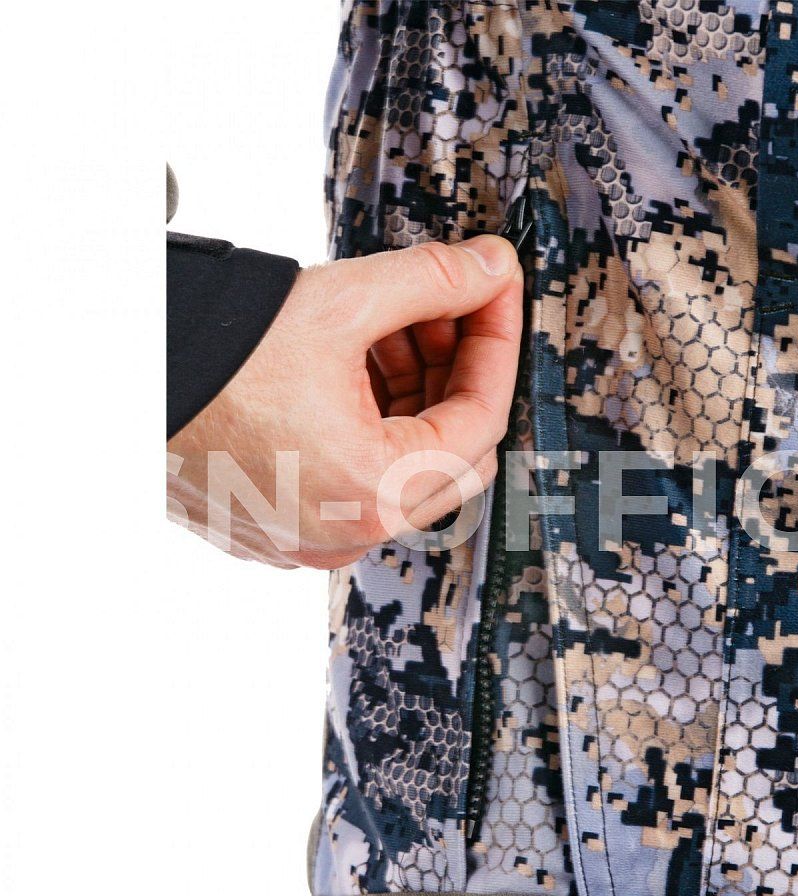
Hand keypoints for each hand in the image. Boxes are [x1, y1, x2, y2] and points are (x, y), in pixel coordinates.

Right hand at [167, 236, 522, 568]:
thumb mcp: (337, 305)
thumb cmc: (206, 358)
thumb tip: (491, 269)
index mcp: (372, 493)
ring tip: (393, 326)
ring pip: (403, 466)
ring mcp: (313, 538)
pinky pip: (359, 478)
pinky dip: (373, 423)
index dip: (496, 345)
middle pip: (449, 451)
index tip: (495, 294)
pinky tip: (356, 364)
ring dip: (413, 392)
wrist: (115, 384)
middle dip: (457, 370)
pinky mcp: (284, 528)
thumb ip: (432, 282)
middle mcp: (347, 534)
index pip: (480, 420)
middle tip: (449, 309)